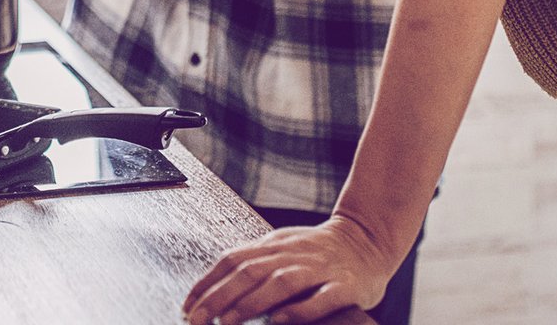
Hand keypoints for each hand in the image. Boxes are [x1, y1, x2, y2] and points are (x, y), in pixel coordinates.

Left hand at [182, 216, 401, 324]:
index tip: (187, 306)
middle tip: (197, 319)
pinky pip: (321, 298)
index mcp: (275, 245)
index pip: (232, 260)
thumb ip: (254, 263)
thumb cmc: (319, 251)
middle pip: (249, 271)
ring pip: (280, 282)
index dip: (207, 283)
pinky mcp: (345, 286)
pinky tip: (280, 320)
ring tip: (227, 322)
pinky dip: (299, 310)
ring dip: (250, 303)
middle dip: (219, 297)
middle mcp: (293, 254)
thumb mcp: (283, 248)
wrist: (369, 240)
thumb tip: (214, 288)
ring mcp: (320, 269)